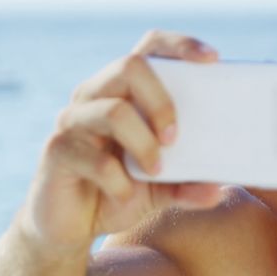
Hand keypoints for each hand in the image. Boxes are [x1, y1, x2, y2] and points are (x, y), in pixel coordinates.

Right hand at [20, 30, 225, 251]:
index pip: (150, 48)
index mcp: (124, 91)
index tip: (213, 59)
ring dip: (144, 144)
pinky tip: (126, 195)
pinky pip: (95, 158)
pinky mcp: (57, 151)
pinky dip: (120, 181)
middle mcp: (96, 95)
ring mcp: (74, 120)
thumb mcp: (162, 190)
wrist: (70, 229)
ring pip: (114, 110)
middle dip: (162, 100)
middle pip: (130, 65)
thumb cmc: (120, 193)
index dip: (180, 46)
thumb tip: (219, 189)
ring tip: (156, 170)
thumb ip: (188, 185)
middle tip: (175, 138)